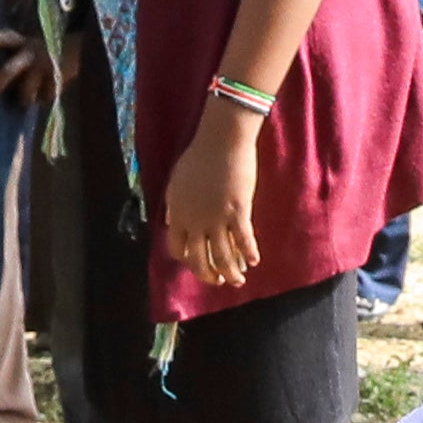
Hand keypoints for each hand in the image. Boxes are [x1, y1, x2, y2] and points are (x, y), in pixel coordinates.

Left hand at [0, 25, 59, 114]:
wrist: (71, 51)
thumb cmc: (32, 53)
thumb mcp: (20, 47)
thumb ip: (5, 58)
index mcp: (18, 41)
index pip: (1, 39)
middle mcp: (31, 52)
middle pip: (9, 70)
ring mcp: (45, 68)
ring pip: (25, 93)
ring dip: (21, 98)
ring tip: (24, 95)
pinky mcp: (56, 81)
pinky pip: (41, 99)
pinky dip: (39, 98)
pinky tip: (42, 91)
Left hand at [164, 100, 268, 286]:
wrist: (221, 141)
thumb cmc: (198, 157)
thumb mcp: (176, 182)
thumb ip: (173, 206)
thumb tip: (169, 222)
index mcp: (177, 214)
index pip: (176, 249)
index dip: (187, 262)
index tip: (197, 264)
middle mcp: (194, 221)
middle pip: (199, 259)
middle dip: (209, 275)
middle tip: (218, 280)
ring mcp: (216, 218)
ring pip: (222, 257)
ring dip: (230, 273)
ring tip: (237, 280)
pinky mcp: (237, 212)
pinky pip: (244, 240)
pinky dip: (249, 254)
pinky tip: (253, 261)